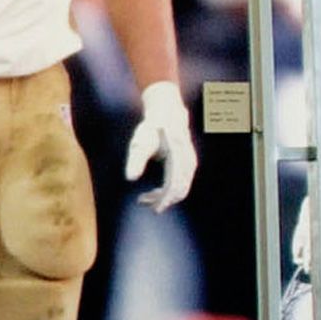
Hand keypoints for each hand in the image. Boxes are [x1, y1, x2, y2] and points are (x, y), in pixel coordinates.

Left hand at [126, 80, 196, 211]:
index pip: (173, 185)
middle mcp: (187, 161)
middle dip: (162, 200)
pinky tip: (155, 191)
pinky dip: (169, 191)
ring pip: (181, 188)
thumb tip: (130, 178)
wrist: (168, 111)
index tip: (153, 208)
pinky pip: (182, 183)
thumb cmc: (152, 127)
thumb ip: (136, 159)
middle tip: (143, 202)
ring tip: (145, 198)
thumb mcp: (141, 141)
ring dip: (165, 197)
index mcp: (177, 156)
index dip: (164, 200)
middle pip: (179, 190)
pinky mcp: (189, 164)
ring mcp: (190, 162)